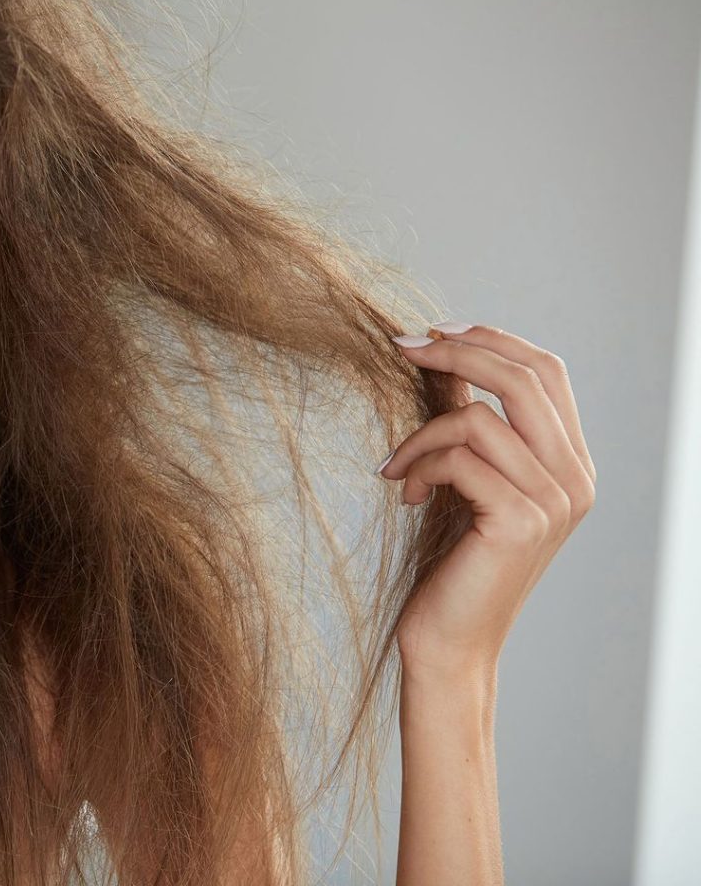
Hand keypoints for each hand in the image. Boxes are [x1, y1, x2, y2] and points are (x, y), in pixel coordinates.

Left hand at [378, 323, 596, 679]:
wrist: (449, 641)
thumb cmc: (451, 562)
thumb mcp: (466, 479)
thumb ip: (469, 423)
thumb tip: (444, 356)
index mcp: (571, 464)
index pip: (546, 372)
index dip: (490, 338)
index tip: (432, 330)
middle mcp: (575, 480)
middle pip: (523, 378)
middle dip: (456, 351)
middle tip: (401, 347)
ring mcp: (554, 502)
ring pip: (478, 419)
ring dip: (419, 434)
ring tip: (396, 468)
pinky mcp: (521, 521)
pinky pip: (459, 459)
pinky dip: (418, 467)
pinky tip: (404, 495)